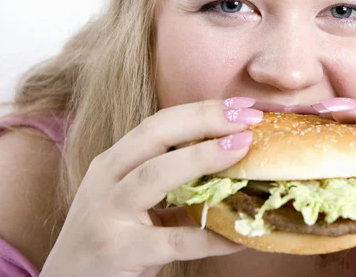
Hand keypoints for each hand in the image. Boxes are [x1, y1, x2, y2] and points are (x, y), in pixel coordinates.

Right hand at [41, 98, 262, 276]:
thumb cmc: (108, 236)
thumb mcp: (129, 199)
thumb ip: (171, 181)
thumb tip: (233, 163)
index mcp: (113, 162)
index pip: (158, 123)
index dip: (201, 110)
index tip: (242, 105)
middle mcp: (106, 180)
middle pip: (155, 134)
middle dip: (205, 119)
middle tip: (249, 117)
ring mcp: (108, 214)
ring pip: (155, 175)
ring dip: (203, 157)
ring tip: (242, 149)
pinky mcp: (120, 250)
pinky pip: (174, 241)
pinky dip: (211, 236)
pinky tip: (239, 235)